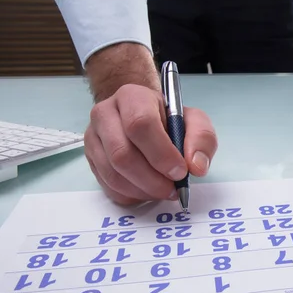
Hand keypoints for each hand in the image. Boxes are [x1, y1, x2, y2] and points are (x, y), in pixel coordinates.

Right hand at [84, 84, 217, 205]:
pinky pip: (108, 186)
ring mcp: (93, 138)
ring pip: (113, 174)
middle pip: (122, 154)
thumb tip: (196, 167)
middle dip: (152, 179)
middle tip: (172, 189)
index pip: (140, 125)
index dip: (161, 154)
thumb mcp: (194, 121)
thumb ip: (202, 139)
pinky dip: (132, 195)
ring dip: (142, 190)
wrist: (142, 118)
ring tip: (163, 190)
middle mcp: (105, 114)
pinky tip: (148, 190)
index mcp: (132, 97)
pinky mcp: (91, 159)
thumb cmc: (168, 119)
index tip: (180, 172)